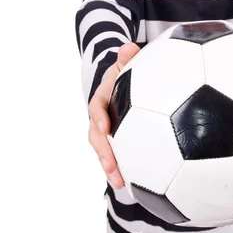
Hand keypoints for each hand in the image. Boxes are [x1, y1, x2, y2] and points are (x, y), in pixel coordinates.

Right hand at [88, 42, 140, 188]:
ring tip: (121, 184)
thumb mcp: (126, 63)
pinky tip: (136, 185)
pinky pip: (117, 155)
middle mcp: (100, 117)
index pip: (96, 107)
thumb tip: (129, 47)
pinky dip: (123, 168)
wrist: (124, 82)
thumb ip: (127, 57)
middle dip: (103, 153)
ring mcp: (107, 131)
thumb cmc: (128, 73)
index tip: (104, 127)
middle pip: (96, 137)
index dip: (98, 117)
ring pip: (104, 151)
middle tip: (112, 168)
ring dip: (110, 167)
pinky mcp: (116, 141)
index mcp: (102, 98)